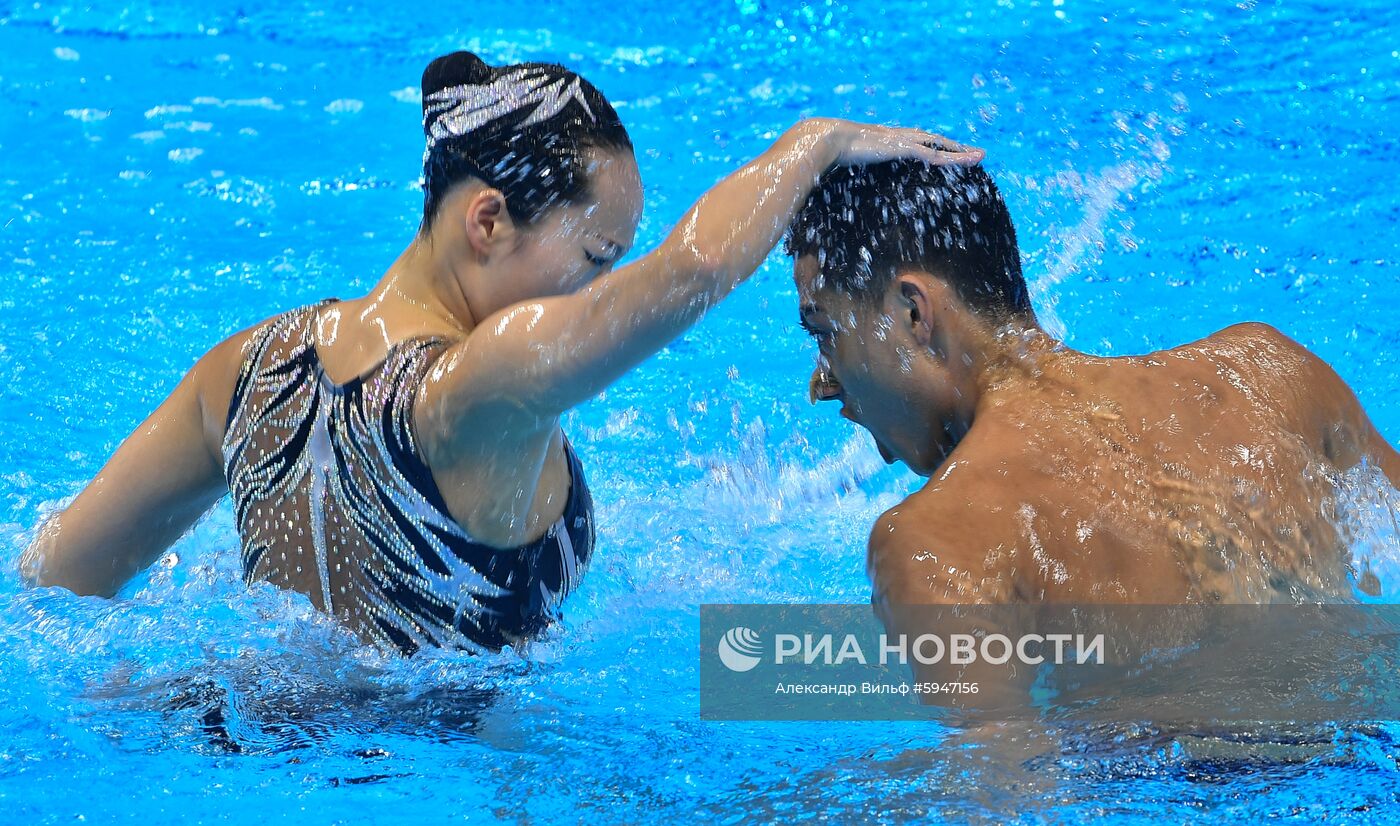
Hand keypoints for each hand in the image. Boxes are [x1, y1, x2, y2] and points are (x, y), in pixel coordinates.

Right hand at [800, 117, 984, 167]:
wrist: (824, 139)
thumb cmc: (832, 151)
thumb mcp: (849, 160)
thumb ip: (855, 165)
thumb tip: (849, 173)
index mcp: (889, 138)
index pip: (921, 141)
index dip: (938, 147)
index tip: (952, 152)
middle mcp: (899, 136)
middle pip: (936, 140)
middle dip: (957, 147)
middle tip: (977, 154)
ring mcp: (900, 140)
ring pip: (938, 146)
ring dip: (960, 152)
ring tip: (979, 157)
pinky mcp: (898, 147)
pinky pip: (928, 155)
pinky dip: (944, 159)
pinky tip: (957, 163)